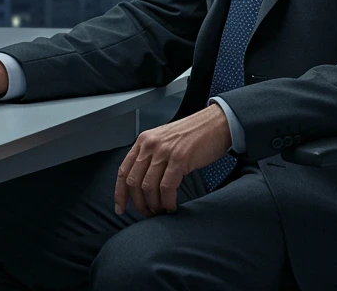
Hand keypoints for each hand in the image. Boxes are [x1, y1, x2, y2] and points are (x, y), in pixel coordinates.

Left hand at [114, 104, 232, 217]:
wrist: (216, 123)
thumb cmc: (194, 135)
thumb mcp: (165, 141)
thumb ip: (151, 157)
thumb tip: (142, 185)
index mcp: (144, 141)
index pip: (123, 170)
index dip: (120, 193)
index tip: (120, 208)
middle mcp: (150, 145)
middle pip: (133, 182)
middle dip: (139, 203)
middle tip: (148, 213)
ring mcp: (164, 151)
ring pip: (148, 187)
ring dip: (154, 205)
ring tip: (162, 211)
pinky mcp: (180, 159)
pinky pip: (167, 188)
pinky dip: (167, 202)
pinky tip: (172, 206)